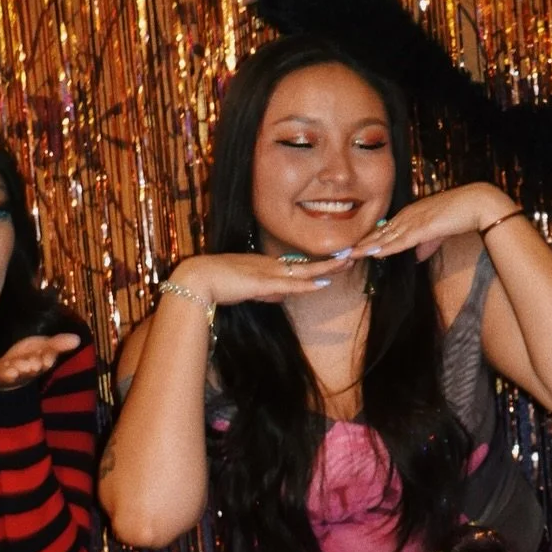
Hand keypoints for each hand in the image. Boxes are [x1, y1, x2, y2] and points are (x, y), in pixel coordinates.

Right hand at [177, 252, 345, 307]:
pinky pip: (290, 284)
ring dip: (327, 268)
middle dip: (331, 262)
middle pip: (308, 264)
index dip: (319, 265)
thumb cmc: (216, 284)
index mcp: (266, 266)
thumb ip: (265, 292)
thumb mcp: (246, 289)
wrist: (198, 279)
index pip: (299, 266)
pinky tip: (323, 284)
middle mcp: (271, 266)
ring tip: (348, 262)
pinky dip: (307, 285)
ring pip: (305, 271)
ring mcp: (268, 273)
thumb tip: (282, 296)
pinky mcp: (262, 282)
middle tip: (353, 254)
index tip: (336, 262)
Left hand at [345, 183, 516, 264]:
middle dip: (361, 244)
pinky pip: (400, 240)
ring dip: (367, 247)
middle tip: (342, 253)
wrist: (477, 204)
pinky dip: (385, 247)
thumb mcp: (439, 232)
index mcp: (410, 215)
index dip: (368, 241)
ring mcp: (414, 221)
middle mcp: (407, 216)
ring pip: (385, 237)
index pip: (384, 231)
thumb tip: (416, 257)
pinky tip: (373, 253)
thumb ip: (426, 244)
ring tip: (349, 255)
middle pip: (379, 233)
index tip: (353, 249)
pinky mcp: (423, 227)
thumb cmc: (461, 215)